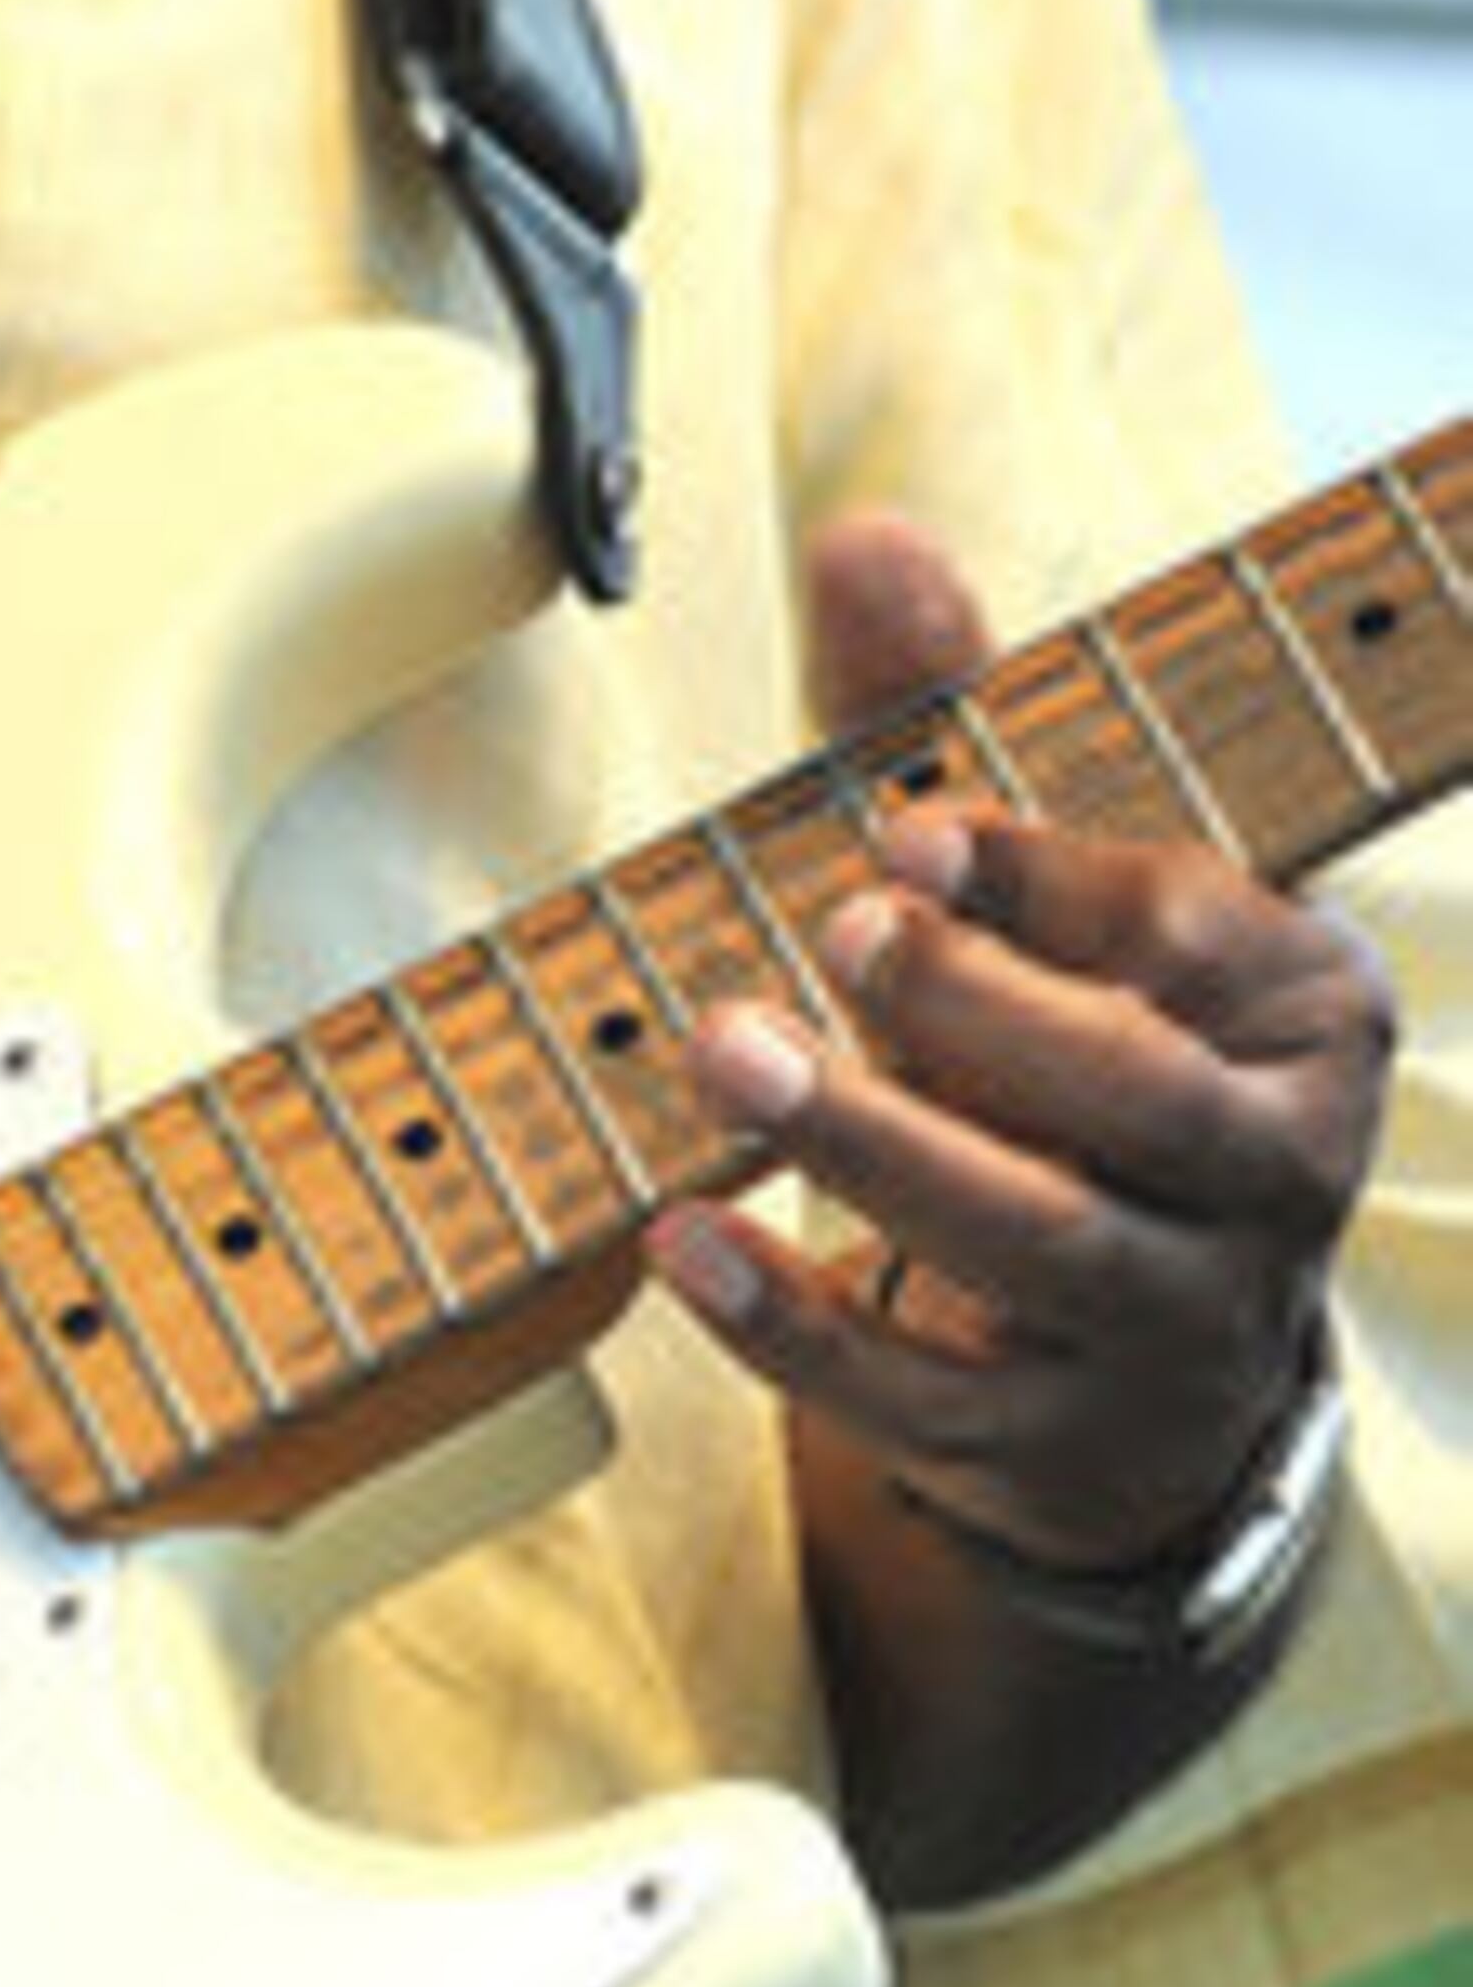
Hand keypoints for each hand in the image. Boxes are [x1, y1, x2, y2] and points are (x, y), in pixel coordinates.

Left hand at [654, 510, 1396, 1580]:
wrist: (1140, 1341)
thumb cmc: (1067, 1033)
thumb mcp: (1033, 880)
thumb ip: (947, 706)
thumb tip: (865, 539)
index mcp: (1306, 1010)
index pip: (1199, 936)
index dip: (1049, 882)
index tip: (902, 829)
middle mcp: (1277, 1178)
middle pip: (1143, 1105)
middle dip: (980, 1014)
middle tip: (829, 931)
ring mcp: (1177, 1328)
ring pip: (1046, 1252)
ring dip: (877, 1149)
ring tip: (725, 1052)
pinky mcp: (1058, 1447)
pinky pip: (932, 1402)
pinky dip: (798, 1324)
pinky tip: (680, 1238)